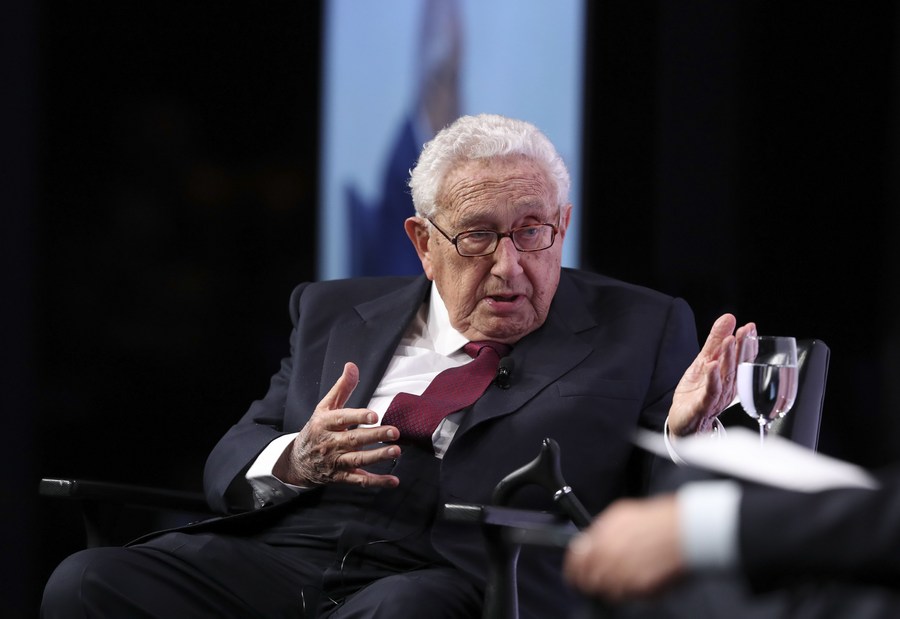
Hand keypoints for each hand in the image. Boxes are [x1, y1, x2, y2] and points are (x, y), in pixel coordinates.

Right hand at [274, 362, 400, 487]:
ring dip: (377, 457)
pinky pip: (359, 481)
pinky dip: (377, 482)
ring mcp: (335, 462)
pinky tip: (393, 481)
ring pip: (357, 460)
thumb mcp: (325, 407)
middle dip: (374, 436)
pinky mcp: (341, 477)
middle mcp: (330, 443)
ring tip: (395, 451)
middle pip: (353, 440)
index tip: (374, 415)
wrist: (296, 461)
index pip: (342, 418)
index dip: (358, 416)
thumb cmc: (316, 429)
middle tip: (394, 432)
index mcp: (325, 423)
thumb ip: (341, 387)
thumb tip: (352, 365)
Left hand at [563, 495, 683, 600]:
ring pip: (605, 591)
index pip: (575, 562)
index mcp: (599, 539)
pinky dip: (628, 592)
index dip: (573, 570)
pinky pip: (625, 596)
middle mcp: (607, 558)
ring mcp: (623, 574)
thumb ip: (600, 530)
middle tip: (600, 578)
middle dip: (591, 580)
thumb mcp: (619, 515)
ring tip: (624, 577)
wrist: (684, 531)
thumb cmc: (656, 519)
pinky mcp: (639, 588)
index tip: (575, 574)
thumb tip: (587, 542)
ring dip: (611, 587)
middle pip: (588, 580)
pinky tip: (637, 580)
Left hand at [668, 313, 755, 435]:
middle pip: (736, 365)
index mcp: (730, 376)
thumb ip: (715, 341)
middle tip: (744, 330)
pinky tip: (712, 366)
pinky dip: (712, 379)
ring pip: (725, 377)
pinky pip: (710, 392)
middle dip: (741, 347)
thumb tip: (729, 318)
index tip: (750, 327)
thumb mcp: (704, 361)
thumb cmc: (697, 392)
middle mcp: (727, 387)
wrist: (685, 422)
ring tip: (728, 341)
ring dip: (727, 358)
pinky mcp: (703, 406)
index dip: (747, 343)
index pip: (742, 358)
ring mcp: (716, 397)